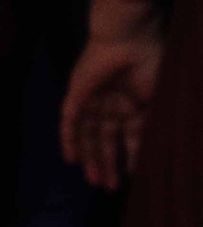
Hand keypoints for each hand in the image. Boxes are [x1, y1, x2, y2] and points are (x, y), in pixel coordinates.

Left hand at [60, 0, 161, 190]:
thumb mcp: (158, 101)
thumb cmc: (150, 65)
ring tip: (94, 181)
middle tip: (108, 187)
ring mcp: (93, 99)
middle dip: (108, 164)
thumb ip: (153, 126)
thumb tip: (157, 154)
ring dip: (90, 158)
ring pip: (89, 135)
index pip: (130, 138)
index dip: (132, 158)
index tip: (134, 179)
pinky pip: (69, 120)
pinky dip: (69, 139)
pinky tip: (71, 160)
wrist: (129, 39)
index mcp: (133, 104)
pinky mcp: (77, 93)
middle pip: (106, 140)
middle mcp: (112, 104)